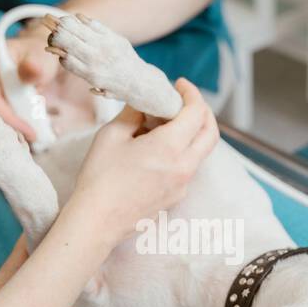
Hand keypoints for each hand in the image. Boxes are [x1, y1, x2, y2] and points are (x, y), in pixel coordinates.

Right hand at [0, 21, 65, 141]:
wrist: (29, 58)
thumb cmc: (34, 57)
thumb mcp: (40, 59)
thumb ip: (36, 67)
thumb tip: (31, 68)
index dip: (8, 117)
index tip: (29, 131)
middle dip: (3, 124)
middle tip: (28, 136)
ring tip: (21, 132)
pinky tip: (10, 126)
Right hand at [67, 79, 217, 245]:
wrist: (97, 222)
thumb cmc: (100, 178)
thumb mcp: (112, 135)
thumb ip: (134, 113)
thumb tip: (145, 103)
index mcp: (170, 148)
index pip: (197, 112)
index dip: (191, 93)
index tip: (179, 85)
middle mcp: (184, 167)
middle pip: (210, 133)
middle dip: (202, 111)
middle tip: (184, 101)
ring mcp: (182, 185)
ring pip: (201, 152)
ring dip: (192, 133)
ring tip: (166, 125)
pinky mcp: (176, 197)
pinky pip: (187, 168)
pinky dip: (182, 152)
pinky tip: (158, 150)